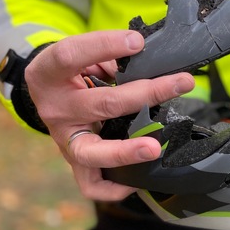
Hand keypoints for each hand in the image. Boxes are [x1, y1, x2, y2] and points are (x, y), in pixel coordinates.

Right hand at [24, 30, 193, 200]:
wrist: (47, 94)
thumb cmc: (74, 71)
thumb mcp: (82, 56)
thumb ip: (111, 58)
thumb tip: (151, 61)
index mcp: (48, 73)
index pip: (71, 55)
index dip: (104, 46)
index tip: (137, 42)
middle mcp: (54, 108)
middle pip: (102, 104)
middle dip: (148, 93)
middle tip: (181, 83)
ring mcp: (63, 139)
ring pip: (92, 153)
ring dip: (126, 151)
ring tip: (154, 147)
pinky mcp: (73, 161)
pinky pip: (90, 184)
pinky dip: (114, 188)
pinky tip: (137, 180)